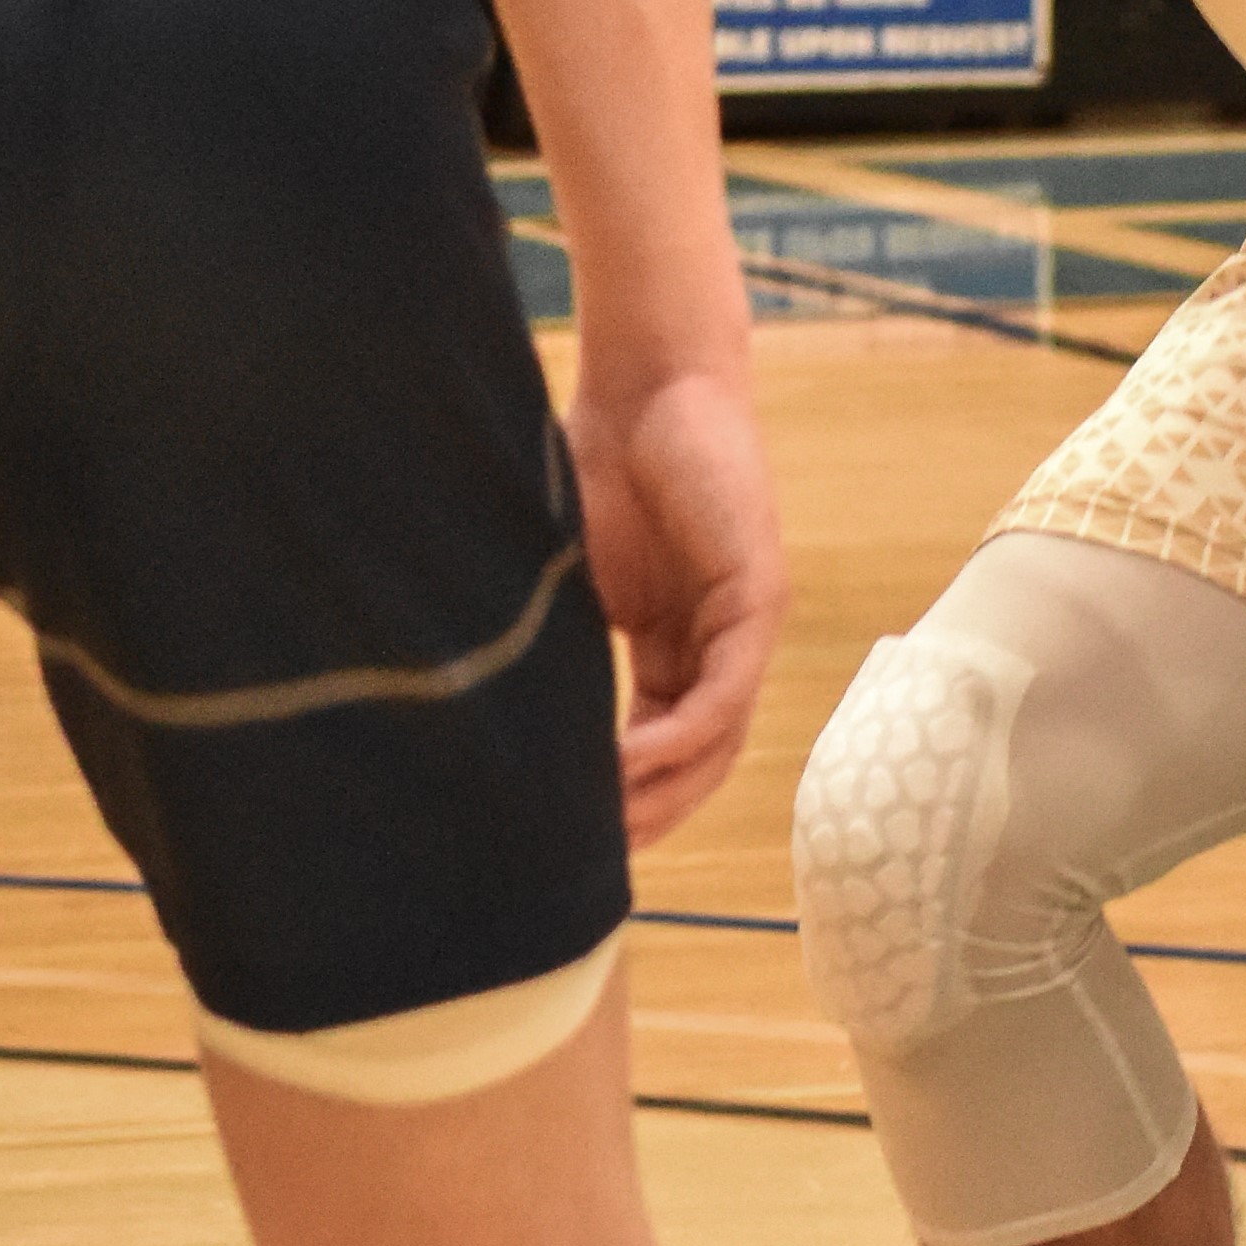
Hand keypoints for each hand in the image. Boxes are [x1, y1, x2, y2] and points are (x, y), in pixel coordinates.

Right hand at [569, 368, 786, 839]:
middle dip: (649, 814)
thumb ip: (555, 647)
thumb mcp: (568, 580)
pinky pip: (727, 687)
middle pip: (698, 758)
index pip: (661, 743)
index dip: (623, 797)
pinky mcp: (758, 594)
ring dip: (666, 789)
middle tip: (590, 862)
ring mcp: (744, 621)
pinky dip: (685, 734)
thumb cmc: (600, 463)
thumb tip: (487, 723)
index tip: (568, 838)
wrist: (647, 382)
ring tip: (609, 829)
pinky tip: (636, 763)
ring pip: (717, 736)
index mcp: (675, 642)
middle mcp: (717, 641)